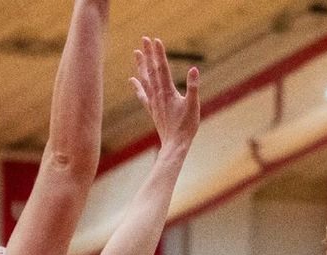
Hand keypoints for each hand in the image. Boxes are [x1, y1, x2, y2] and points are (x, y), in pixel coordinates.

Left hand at [131, 37, 199, 152]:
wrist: (175, 145)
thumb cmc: (187, 126)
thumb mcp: (193, 105)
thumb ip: (193, 87)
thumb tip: (194, 69)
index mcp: (168, 91)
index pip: (162, 68)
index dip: (159, 53)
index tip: (155, 40)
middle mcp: (158, 94)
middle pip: (152, 70)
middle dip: (148, 54)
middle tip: (144, 39)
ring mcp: (154, 102)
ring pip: (145, 79)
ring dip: (141, 65)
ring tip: (136, 52)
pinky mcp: (152, 109)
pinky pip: (143, 95)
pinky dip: (137, 86)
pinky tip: (132, 79)